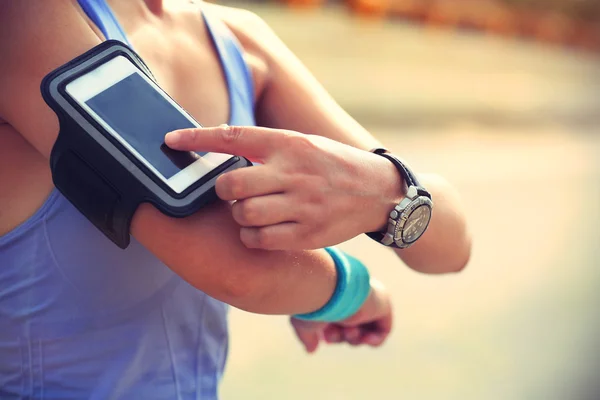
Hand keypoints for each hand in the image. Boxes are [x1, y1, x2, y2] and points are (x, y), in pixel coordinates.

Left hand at [165, 126, 403, 249]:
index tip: (170, 140)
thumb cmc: (332, 164)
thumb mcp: (304, 144)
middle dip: (223, 190)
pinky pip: (261, 239)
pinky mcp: (308, 233)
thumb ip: (267, 148)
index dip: (197, 138)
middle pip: (232, 183)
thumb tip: (221, 150)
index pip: (233, 137)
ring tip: (250, 211)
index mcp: (290, 144)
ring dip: (238, 215)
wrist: (377, 191)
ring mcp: (302, 205)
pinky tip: (261, 230)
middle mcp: (294, 172)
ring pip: (244, 214)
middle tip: (232, 191)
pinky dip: (252, 236)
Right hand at [290, 279, 391, 352]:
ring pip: (364, 331)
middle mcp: (352, 298)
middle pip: (350, 329)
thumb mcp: (304, 323)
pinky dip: (373, 341)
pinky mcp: (382, 305)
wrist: (330, 290)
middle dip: (341, 337)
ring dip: (354, 339)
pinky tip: (364, 337)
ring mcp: (367, 301)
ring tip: (350, 330)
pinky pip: (382, 332)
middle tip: (334, 333)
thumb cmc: (315, 304)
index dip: (332, 335)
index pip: (336, 323)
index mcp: (334, 298)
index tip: (326, 337)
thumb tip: (312, 350)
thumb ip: (307, 337)